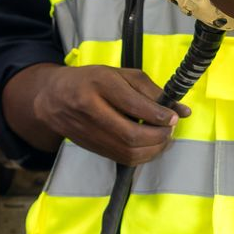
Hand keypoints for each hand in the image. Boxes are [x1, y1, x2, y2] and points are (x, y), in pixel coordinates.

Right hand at [31, 65, 188, 165]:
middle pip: (131, 134)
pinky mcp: (91, 147)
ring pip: (128, 151)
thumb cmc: (89, 81)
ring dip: (153, 149)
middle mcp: (90, 109)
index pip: (133, 104)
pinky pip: (123, 158)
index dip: (159, 115)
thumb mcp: (118, 74)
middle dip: (159, 136)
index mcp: (98, 83)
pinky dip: (142, 156)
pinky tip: (149, 145)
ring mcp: (88, 131)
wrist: (51, 97)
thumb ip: (150, 90)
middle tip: (170, 129)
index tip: (173, 116)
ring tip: (162, 137)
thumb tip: (181, 111)